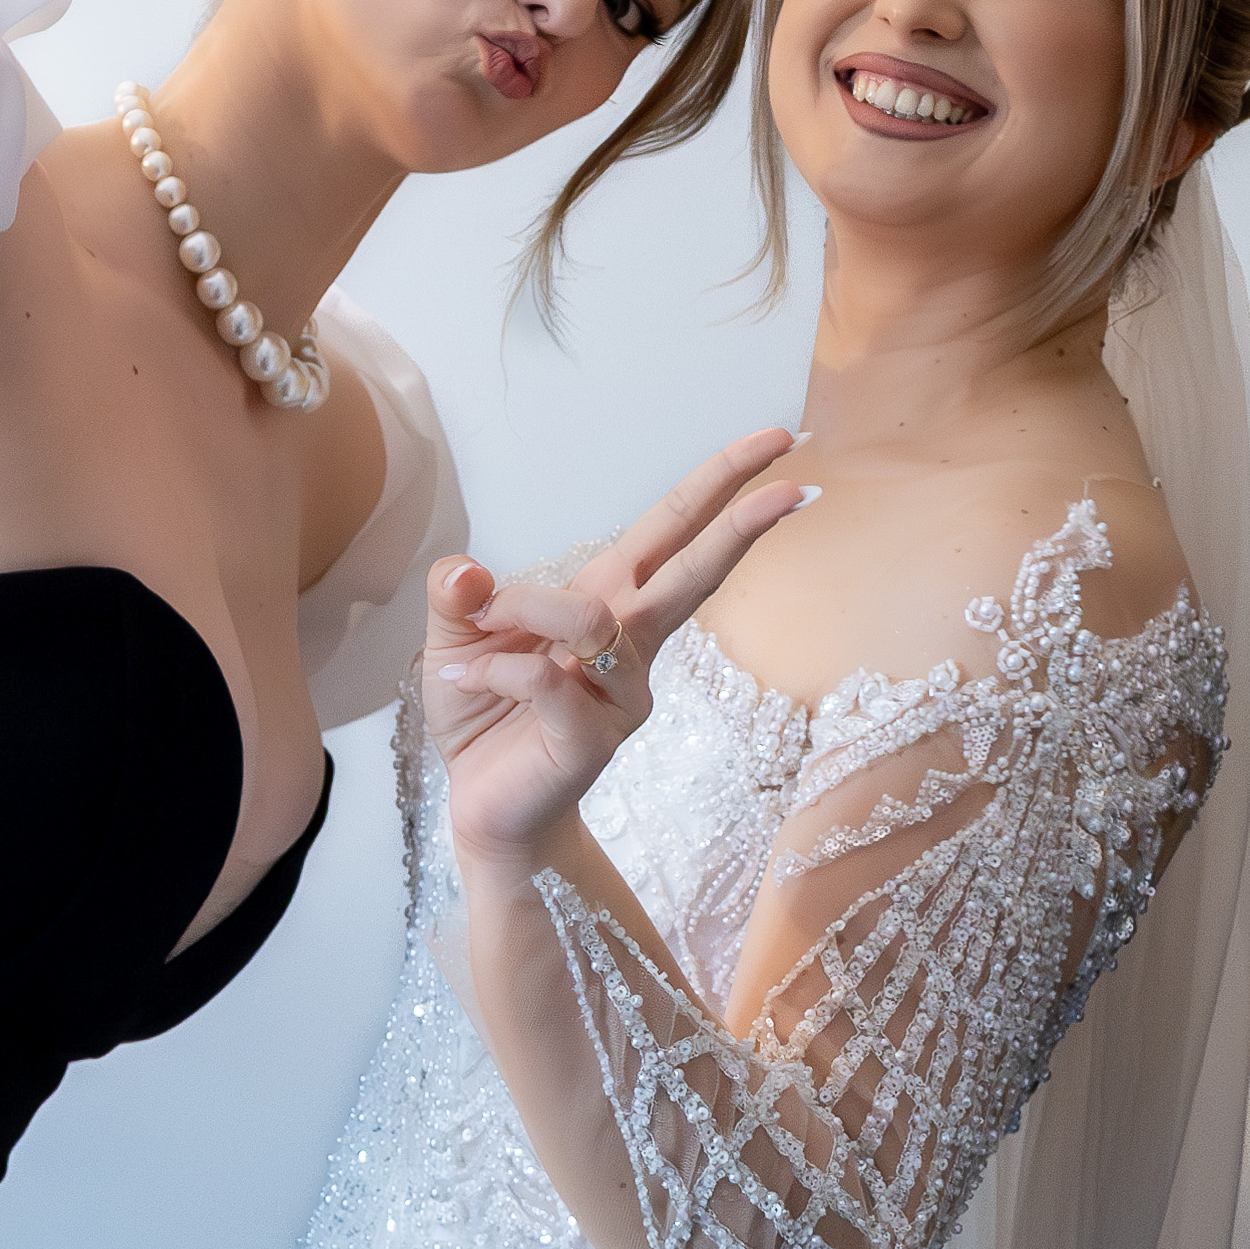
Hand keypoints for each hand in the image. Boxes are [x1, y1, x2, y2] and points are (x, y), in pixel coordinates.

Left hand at [425, 428, 809, 876]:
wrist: (484, 806)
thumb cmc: (486, 715)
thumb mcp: (455, 638)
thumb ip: (457, 594)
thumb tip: (466, 570)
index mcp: (608, 599)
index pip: (673, 529)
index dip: (721, 483)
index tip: (777, 442)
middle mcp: (631, 642)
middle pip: (694, 569)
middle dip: (741, 523)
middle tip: (794, 485)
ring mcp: (622, 694)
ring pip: (590, 617)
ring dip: (524, 610)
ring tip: (473, 636)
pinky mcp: (594, 738)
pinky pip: (543, 676)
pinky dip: (492, 670)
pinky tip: (463, 678)